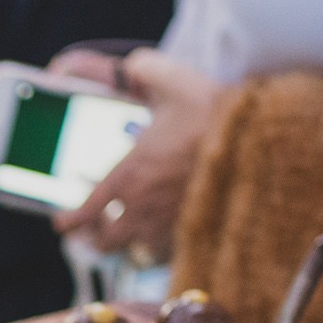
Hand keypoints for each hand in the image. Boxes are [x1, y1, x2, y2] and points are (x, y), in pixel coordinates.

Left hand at [49, 47, 224, 260]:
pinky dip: (159, 250)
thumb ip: (141, 70)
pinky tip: (162, 237)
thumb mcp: (172, 80)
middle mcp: (142, 209)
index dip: (68, 221)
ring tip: (127, 236)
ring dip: (127, 245)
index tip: (61, 223)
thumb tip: (127, 66)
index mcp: (129, 176)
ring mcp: (170, 228)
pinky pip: (167, 256)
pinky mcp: (196, 237)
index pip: (84, 211)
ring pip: (135, 253)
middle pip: (105, 243)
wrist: (262, 144)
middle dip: (95, 238)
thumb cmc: (214, 114)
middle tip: (94, 230)